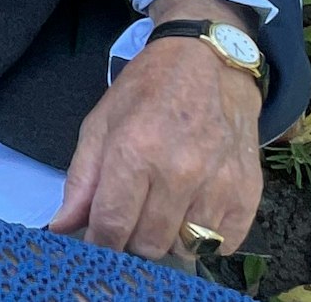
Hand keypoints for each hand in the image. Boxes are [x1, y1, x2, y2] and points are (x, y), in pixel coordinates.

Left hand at [49, 4, 263, 260]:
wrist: (208, 62)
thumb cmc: (146, 91)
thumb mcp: (100, 124)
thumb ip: (81, 179)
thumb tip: (61, 227)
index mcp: (134, 152)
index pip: (111, 226)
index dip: (99, 243)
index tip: (98, 240)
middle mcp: (179, 172)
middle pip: (149, 244)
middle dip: (133, 240)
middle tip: (133, 217)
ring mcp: (219, 184)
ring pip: (185, 248)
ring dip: (169, 239)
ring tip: (163, 210)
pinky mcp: (248, 192)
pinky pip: (223, 244)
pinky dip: (206, 239)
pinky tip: (194, 213)